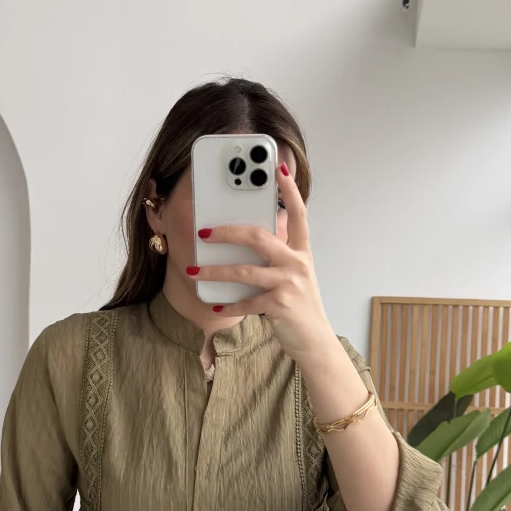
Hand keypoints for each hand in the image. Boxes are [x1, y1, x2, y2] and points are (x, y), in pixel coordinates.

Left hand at [193, 162, 339, 361]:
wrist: (314, 342)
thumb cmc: (298, 306)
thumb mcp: (293, 275)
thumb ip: (275, 255)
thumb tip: (244, 237)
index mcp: (301, 251)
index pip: (298, 214)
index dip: (289, 190)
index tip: (278, 168)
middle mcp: (297, 263)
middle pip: (259, 237)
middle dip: (228, 231)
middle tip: (204, 230)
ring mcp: (289, 283)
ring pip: (245, 271)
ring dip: (215, 271)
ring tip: (195, 272)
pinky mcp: (280, 305)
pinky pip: (247, 301)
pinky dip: (229, 304)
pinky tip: (216, 304)